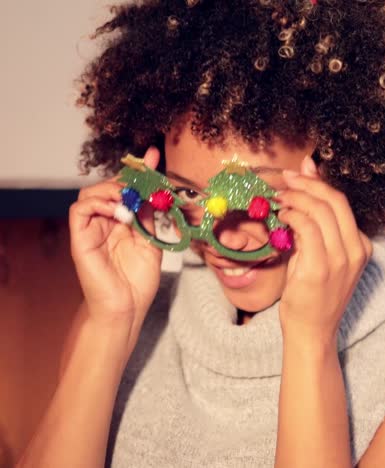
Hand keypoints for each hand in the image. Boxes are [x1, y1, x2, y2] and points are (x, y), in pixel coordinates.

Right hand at [69, 147, 162, 333]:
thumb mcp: (152, 242)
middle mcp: (105, 223)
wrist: (126, 308)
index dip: (139, 172)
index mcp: (122, 223)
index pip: (127, 191)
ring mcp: (91, 230)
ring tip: (130, 200)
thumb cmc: (138, 280)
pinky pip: (80, 209)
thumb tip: (156, 193)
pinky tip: (118, 211)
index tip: (155, 156)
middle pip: (108, 187)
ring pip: (90, 193)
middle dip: (128, 179)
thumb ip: (152, 218)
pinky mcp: (80, 239)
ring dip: (111, 190)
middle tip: (146, 180)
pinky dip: (98, 203)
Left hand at [277, 157, 372, 346]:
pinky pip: (308, 227)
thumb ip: (312, 224)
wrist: (311, 332)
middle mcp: (356, 250)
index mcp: (360, 246)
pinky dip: (293, 214)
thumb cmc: (311, 294)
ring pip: (322, 210)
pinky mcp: (321, 268)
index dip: (318, 183)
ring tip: (280, 197)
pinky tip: (282, 216)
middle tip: (286, 179)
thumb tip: (302, 192)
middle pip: (335, 200)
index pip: (341, 203)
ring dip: (297, 197)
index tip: (298, 174)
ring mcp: (341, 260)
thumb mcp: (316, 255)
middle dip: (308, 183)